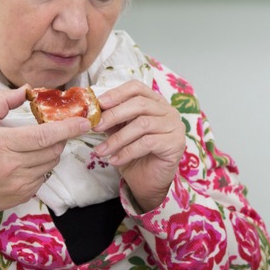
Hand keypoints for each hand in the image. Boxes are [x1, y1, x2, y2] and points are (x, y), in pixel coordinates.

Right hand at [0, 87, 89, 236]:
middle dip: (61, 137)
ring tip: (36, 145)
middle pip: (53, 149)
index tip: (84, 121)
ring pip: (51, 163)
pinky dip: (42, 166)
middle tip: (56, 129)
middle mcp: (12, 165)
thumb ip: (1, 103)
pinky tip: (26, 162)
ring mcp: (19, 183)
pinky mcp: (22, 195)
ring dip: (51, 151)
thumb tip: (26, 90)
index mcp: (0, 143)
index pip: (44, 135)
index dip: (68, 128)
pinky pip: (44, 176)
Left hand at [93, 81, 186, 211]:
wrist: (147, 181)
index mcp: (155, 102)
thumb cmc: (134, 155)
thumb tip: (93, 110)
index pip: (137, 88)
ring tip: (101, 151)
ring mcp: (174, 126)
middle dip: (114, 115)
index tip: (99, 103)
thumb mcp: (119, 132)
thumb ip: (112, 119)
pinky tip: (115, 160)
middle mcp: (168, 111)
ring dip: (117, 139)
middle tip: (95, 126)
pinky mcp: (175, 143)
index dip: (117, 93)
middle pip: (140, 104)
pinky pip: (148, 143)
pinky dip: (127, 151)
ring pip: (142, 124)